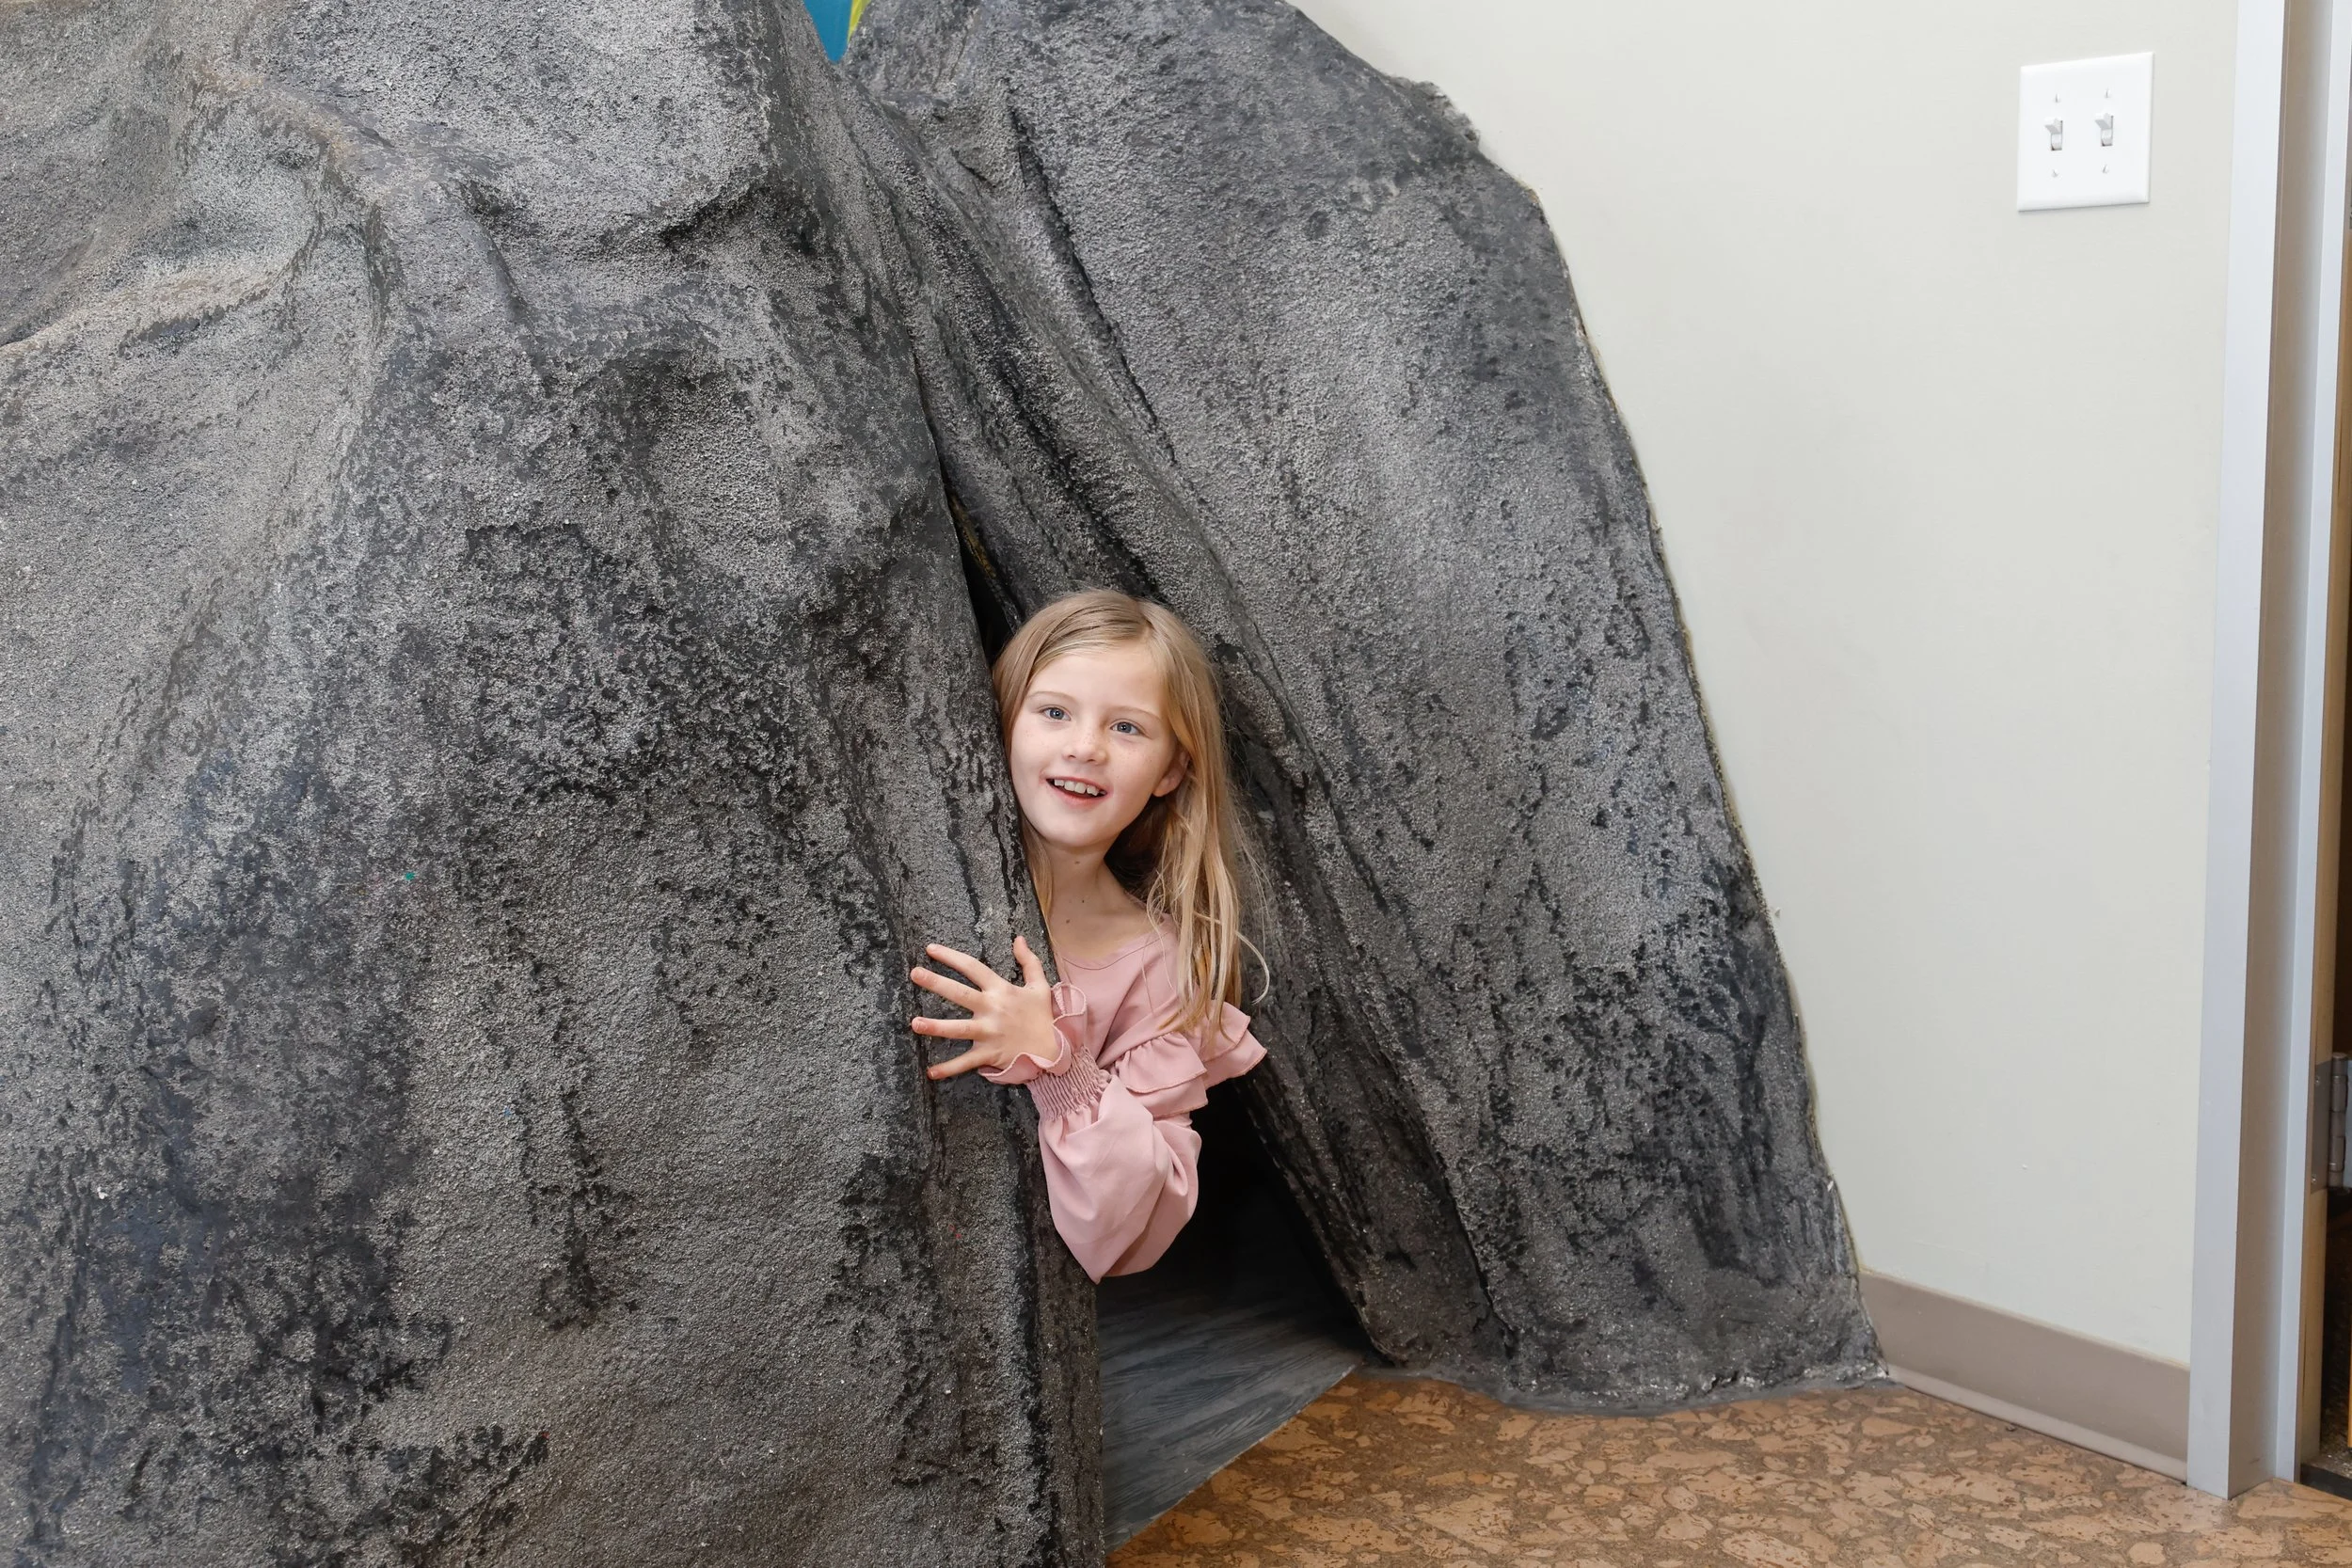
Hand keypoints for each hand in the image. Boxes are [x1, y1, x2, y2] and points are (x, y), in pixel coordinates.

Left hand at [912, 934, 1059, 1080]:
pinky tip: (931, 1072)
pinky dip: (949, 1069)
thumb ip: (1029, 961)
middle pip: (960, 994)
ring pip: (958, 1029)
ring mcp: (989, 1033)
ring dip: (936, 1027)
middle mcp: (992, 1010)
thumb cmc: (1043, 1017)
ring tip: (914, 1023)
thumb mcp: (1039, 986)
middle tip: (914, 973)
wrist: (1053, 1050)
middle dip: (936, 983)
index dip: (952, 957)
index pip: (973, 968)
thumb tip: (1019, 939)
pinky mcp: (989, 1054)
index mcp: (1001, 990)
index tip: (931, 950)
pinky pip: (966, 1063)